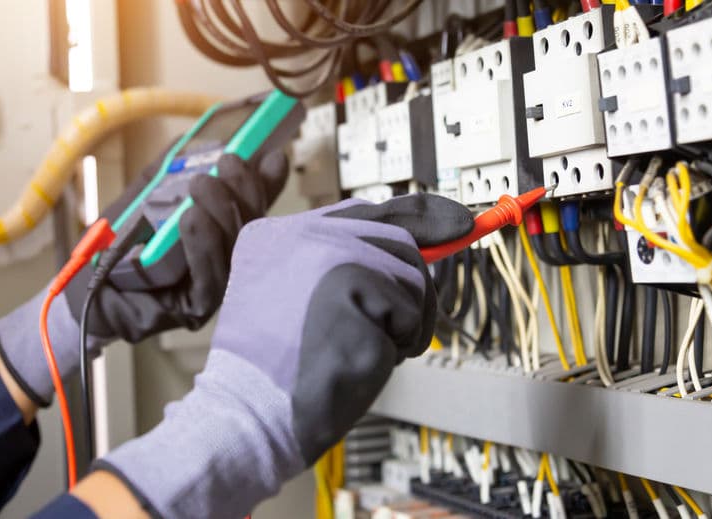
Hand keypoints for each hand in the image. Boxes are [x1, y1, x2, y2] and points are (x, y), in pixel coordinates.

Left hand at [0, 151, 287, 405]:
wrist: (83, 287)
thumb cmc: (116, 241)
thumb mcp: (145, 194)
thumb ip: (172, 168)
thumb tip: (205, 139)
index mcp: (219, 234)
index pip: (251, 208)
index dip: (265, 183)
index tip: (273, 155)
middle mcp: (224, 261)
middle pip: (252, 230)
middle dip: (245, 192)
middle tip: (230, 162)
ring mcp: (213, 288)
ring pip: (235, 252)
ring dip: (223, 213)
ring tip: (202, 185)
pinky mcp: (197, 310)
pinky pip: (211, 279)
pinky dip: (203, 246)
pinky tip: (192, 218)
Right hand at [94, 194, 472, 517]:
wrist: (252, 413)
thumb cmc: (279, 369)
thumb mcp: (297, 300)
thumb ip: (344, 266)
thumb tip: (425, 243)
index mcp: (278, 234)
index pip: (365, 210)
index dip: (420, 214)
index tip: (458, 224)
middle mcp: (301, 232)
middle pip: (397, 240)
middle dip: (411, 291)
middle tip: (397, 331)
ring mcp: (327, 256)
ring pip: (411, 275)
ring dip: (403, 323)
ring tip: (363, 348)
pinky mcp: (352, 286)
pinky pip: (409, 312)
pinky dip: (400, 345)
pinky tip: (363, 359)